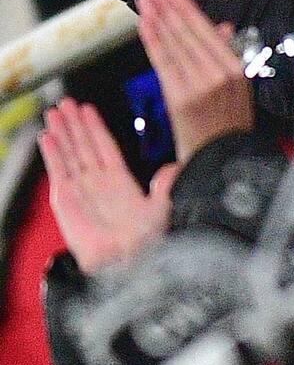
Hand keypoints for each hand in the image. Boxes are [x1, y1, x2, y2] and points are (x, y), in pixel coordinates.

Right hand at [39, 97, 177, 273]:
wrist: (129, 262)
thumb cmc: (146, 241)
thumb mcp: (163, 206)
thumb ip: (166, 185)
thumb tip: (174, 168)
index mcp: (120, 182)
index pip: (105, 146)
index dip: (96, 128)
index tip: (87, 109)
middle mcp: (98, 184)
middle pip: (83, 146)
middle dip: (74, 124)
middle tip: (64, 103)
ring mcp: (81, 191)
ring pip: (69, 154)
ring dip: (61, 133)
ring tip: (53, 113)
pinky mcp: (66, 203)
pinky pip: (59, 173)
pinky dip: (53, 155)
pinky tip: (47, 138)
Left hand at [136, 0, 254, 163]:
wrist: (222, 162)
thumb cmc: (228, 126)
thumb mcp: (238, 88)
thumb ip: (227, 55)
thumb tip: (222, 27)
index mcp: (237, 69)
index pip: (208, 33)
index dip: (188, 11)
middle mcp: (220, 74)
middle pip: (189, 35)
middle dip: (169, 10)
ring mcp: (200, 86)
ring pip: (175, 46)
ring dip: (158, 20)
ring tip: (145, 0)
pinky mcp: (181, 99)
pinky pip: (164, 64)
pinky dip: (153, 42)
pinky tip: (144, 26)